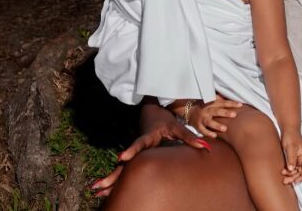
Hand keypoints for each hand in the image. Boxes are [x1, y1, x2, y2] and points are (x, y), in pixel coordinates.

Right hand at [89, 101, 211, 196]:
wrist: (152, 111)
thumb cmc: (166, 120)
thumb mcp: (178, 127)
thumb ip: (190, 138)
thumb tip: (206, 147)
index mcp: (148, 137)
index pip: (140, 144)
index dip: (132, 150)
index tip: (122, 158)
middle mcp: (138, 145)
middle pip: (126, 162)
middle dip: (113, 174)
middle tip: (99, 186)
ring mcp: (134, 151)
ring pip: (122, 167)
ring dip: (110, 178)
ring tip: (96, 190)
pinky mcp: (134, 156)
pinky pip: (124, 169)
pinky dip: (116, 178)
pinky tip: (104, 190)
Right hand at [190, 96, 243, 137]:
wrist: (189, 111)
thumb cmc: (204, 106)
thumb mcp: (212, 101)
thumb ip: (221, 100)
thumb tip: (235, 98)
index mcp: (212, 103)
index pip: (223, 103)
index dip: (231, 103)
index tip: (240, 105)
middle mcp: (207, 110)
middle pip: (216, 111)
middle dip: (225, 113)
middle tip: (234, 115)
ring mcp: (202, 118)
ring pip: (209, 122)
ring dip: (217, 125)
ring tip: (224, 129)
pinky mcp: (198, 126)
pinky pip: (202, 130)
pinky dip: (208, 133)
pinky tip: (214, 136)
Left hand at [280, 129, 301, 183]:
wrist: (288, 129)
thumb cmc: (291, 136)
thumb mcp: (291, 148)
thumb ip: (292, 159)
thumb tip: (291, 169)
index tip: (295, 181)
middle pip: (301, 172)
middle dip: (294, 177)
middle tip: (286, 180)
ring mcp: (298, 158)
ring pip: (296, 170)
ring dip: (290, 174)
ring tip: (283, 174)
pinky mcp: (293, 158)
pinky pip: (292, 167)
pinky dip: (288, 170)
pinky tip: (283, 171)